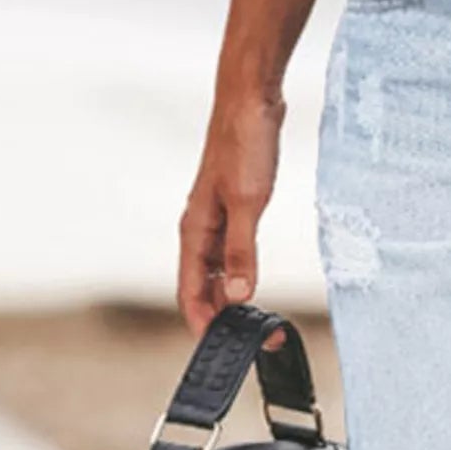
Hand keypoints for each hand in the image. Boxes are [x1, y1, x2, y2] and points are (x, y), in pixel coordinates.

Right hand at [178, 89, 285, 335]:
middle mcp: (199, 229)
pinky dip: (242, 275)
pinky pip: (231, 254)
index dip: (203, 324)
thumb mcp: (247, 203)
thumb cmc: (244, 144)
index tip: (223, 350)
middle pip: (204, 287)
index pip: (191, 292)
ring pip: (218, 272)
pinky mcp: (234, 209)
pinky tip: (255, 285)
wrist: (251, 99)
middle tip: (256, 341)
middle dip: (224, 317)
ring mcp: (216, 219)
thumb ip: (242, 252)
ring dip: (234, 298)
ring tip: (259, 321)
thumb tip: (239, 296)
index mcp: (195, 230)